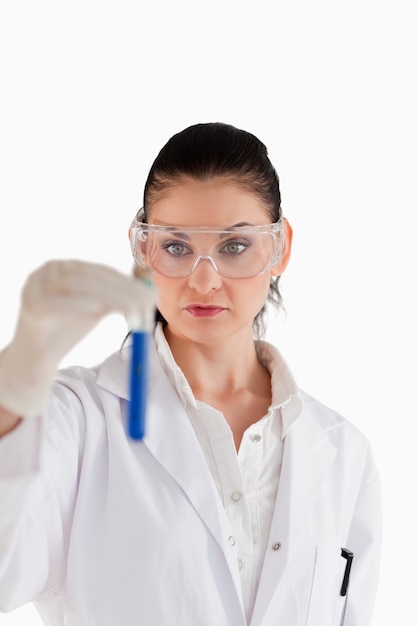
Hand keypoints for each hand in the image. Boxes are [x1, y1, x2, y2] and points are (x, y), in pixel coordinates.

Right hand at [0, 260, 156, 417]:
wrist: (37, 355)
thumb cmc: (67, 329)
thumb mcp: (96, 308)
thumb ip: (118, 297)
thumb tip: (151, 292)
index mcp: (67, 267)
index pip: (102, 270)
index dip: (128, 283)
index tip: (149, 297)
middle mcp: (50, 270)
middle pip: (91, 276)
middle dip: (122, 290)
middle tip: (143, 306)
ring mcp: (36, 284)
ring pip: (76, 285)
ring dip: (106, 296)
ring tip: (128, 308)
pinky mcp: (30, 302)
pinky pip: (56, 301)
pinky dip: (77, 304)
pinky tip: (95, 309)